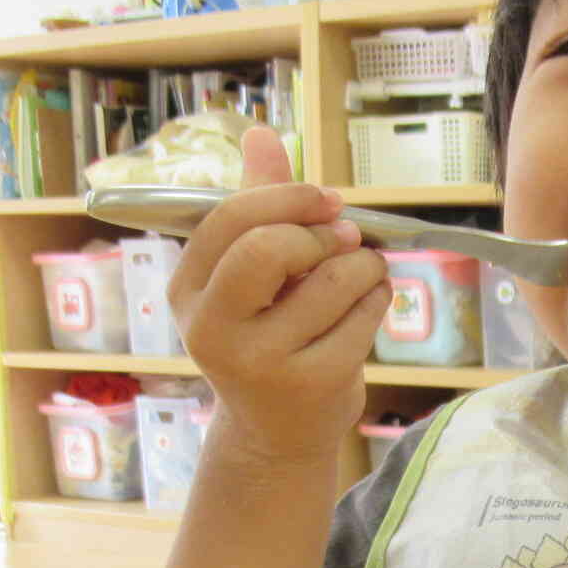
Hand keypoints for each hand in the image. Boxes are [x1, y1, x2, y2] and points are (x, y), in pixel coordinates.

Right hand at [168, 126, 389, 463]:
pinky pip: (362, 316)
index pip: (230, 219)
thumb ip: (256, 206)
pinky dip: (379, 299)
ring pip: (331, 280)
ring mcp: (259, 362)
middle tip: (347, 238)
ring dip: (364, 266)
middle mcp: (211, 328)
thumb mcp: (251, 276)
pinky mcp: (310, 384)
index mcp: (188, 290)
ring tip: (365, 274)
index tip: (328, 201)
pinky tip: (371, 305)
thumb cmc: (267, 338)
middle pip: (268, 248)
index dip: (288, 198)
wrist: (276, 433)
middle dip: (321, 233)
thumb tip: (261, 134)